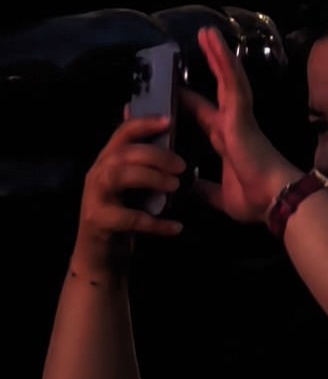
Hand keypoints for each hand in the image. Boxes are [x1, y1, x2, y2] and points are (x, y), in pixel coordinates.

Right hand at [71, 113, 188, 282]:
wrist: (100, 257)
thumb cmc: (123, 215)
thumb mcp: (134, 185)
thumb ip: (146, 163)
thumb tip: (171, 135)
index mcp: (108, 161)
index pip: (122, 133)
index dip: (144, 124)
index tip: (169, 121)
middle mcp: (97, 175)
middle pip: (122, 153)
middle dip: (154, 155)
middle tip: (181, 165)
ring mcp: (93, 198)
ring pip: (117, 176)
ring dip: (150, 178)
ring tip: (175, 186)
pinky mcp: (97, 222)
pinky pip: (128, 218)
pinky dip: (154, 223)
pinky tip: (175, 227)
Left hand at [187, 26, 301, 232]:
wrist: (274, 200)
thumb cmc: (252, 199)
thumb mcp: (217, 196)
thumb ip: (202, 189)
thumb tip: (185, 188)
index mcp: (225, 140)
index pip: (199, 115)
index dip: (182, 103)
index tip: (162, 94)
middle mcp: (231, 124)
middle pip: (214, 88)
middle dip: (205, 67)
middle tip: (195, 43)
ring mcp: (238, 116)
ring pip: (226, 78)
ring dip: (217, 55)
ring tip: (206, 32)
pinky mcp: (241, 115)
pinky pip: (233, 84)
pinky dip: (225, 64)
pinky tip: (217, 45)